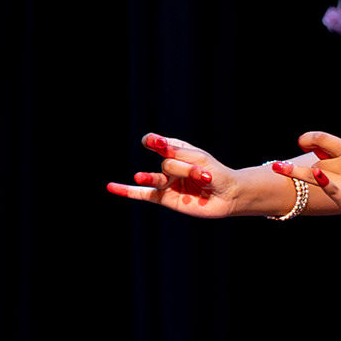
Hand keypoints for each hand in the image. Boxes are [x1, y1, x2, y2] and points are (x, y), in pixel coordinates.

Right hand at [106, 133, 268, 218]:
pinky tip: (112, 187)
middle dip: (185, 169)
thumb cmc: (216, 173)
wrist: (229, 195)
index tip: (155, 143)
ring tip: (139, 176)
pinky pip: (143, 194)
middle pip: (166, 162)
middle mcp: (169, 165)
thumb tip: (156, 147)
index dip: (155, 142)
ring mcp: (166, 182)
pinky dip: (127, 191)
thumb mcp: (200, 159)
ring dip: (148, 177)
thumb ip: (178, 155)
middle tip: (203, 176)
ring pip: (157, 178)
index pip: (160, 143)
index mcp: (176, 150)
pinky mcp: (165, 198)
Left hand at [290, 130, 340, 225]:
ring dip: (317, 180)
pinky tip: (319, 175)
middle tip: (338, 181)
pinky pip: (330, 187)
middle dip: (319, 170)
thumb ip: (336, 155)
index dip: (307, 139)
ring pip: (316, 173)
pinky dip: (323, 181)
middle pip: (317, 162)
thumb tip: (313, 148)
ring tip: (313, 178)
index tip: (301, 143)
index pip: (322, 138)